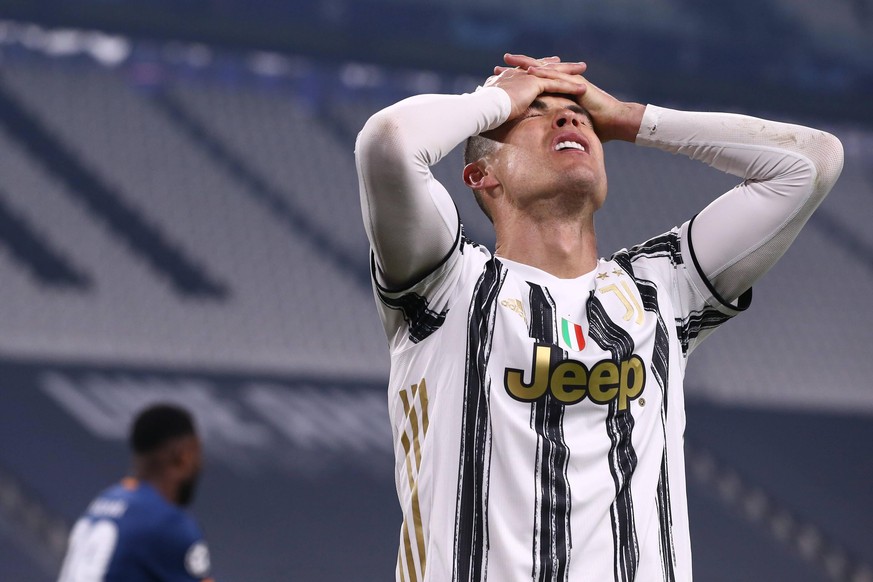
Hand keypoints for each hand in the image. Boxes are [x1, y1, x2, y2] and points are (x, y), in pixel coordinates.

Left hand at [500, 53, 644, 142]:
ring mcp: (570, 82)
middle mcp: (563, 83)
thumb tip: (543, 145)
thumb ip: (557, 131)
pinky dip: (543, 74)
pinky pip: (557, 78)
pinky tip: (529, 71)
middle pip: (536, 72)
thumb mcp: (568, 128)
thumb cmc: (596, 127)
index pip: (535, 83)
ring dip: (526, 64)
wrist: (615, 122)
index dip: (519, 81)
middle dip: (517, 68)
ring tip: (509, 60)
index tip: (502, 80)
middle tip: (500, 64)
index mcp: (559, 91)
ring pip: (544, 70)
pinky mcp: (577, 84)